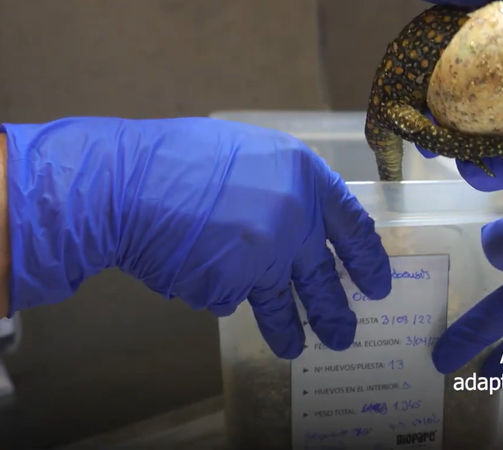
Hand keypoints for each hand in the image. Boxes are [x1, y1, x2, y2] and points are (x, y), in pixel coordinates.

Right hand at [0, 117, 390, 358]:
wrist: (125, 183)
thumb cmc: (180, 158)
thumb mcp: (250, 153)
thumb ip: (283, 187)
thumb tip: (302, 219)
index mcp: (304, 177)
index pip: (354, 225)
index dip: (369, 258)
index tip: (378, 283)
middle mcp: (294, 220)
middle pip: (324, 275)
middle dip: (336, 310)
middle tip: (346, 334)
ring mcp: (264, 257)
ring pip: (281, 302)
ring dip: (292, 330)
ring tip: (298, 349)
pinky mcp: (230, 287)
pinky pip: (228, 295)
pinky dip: (215, 289)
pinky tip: (194, 270)